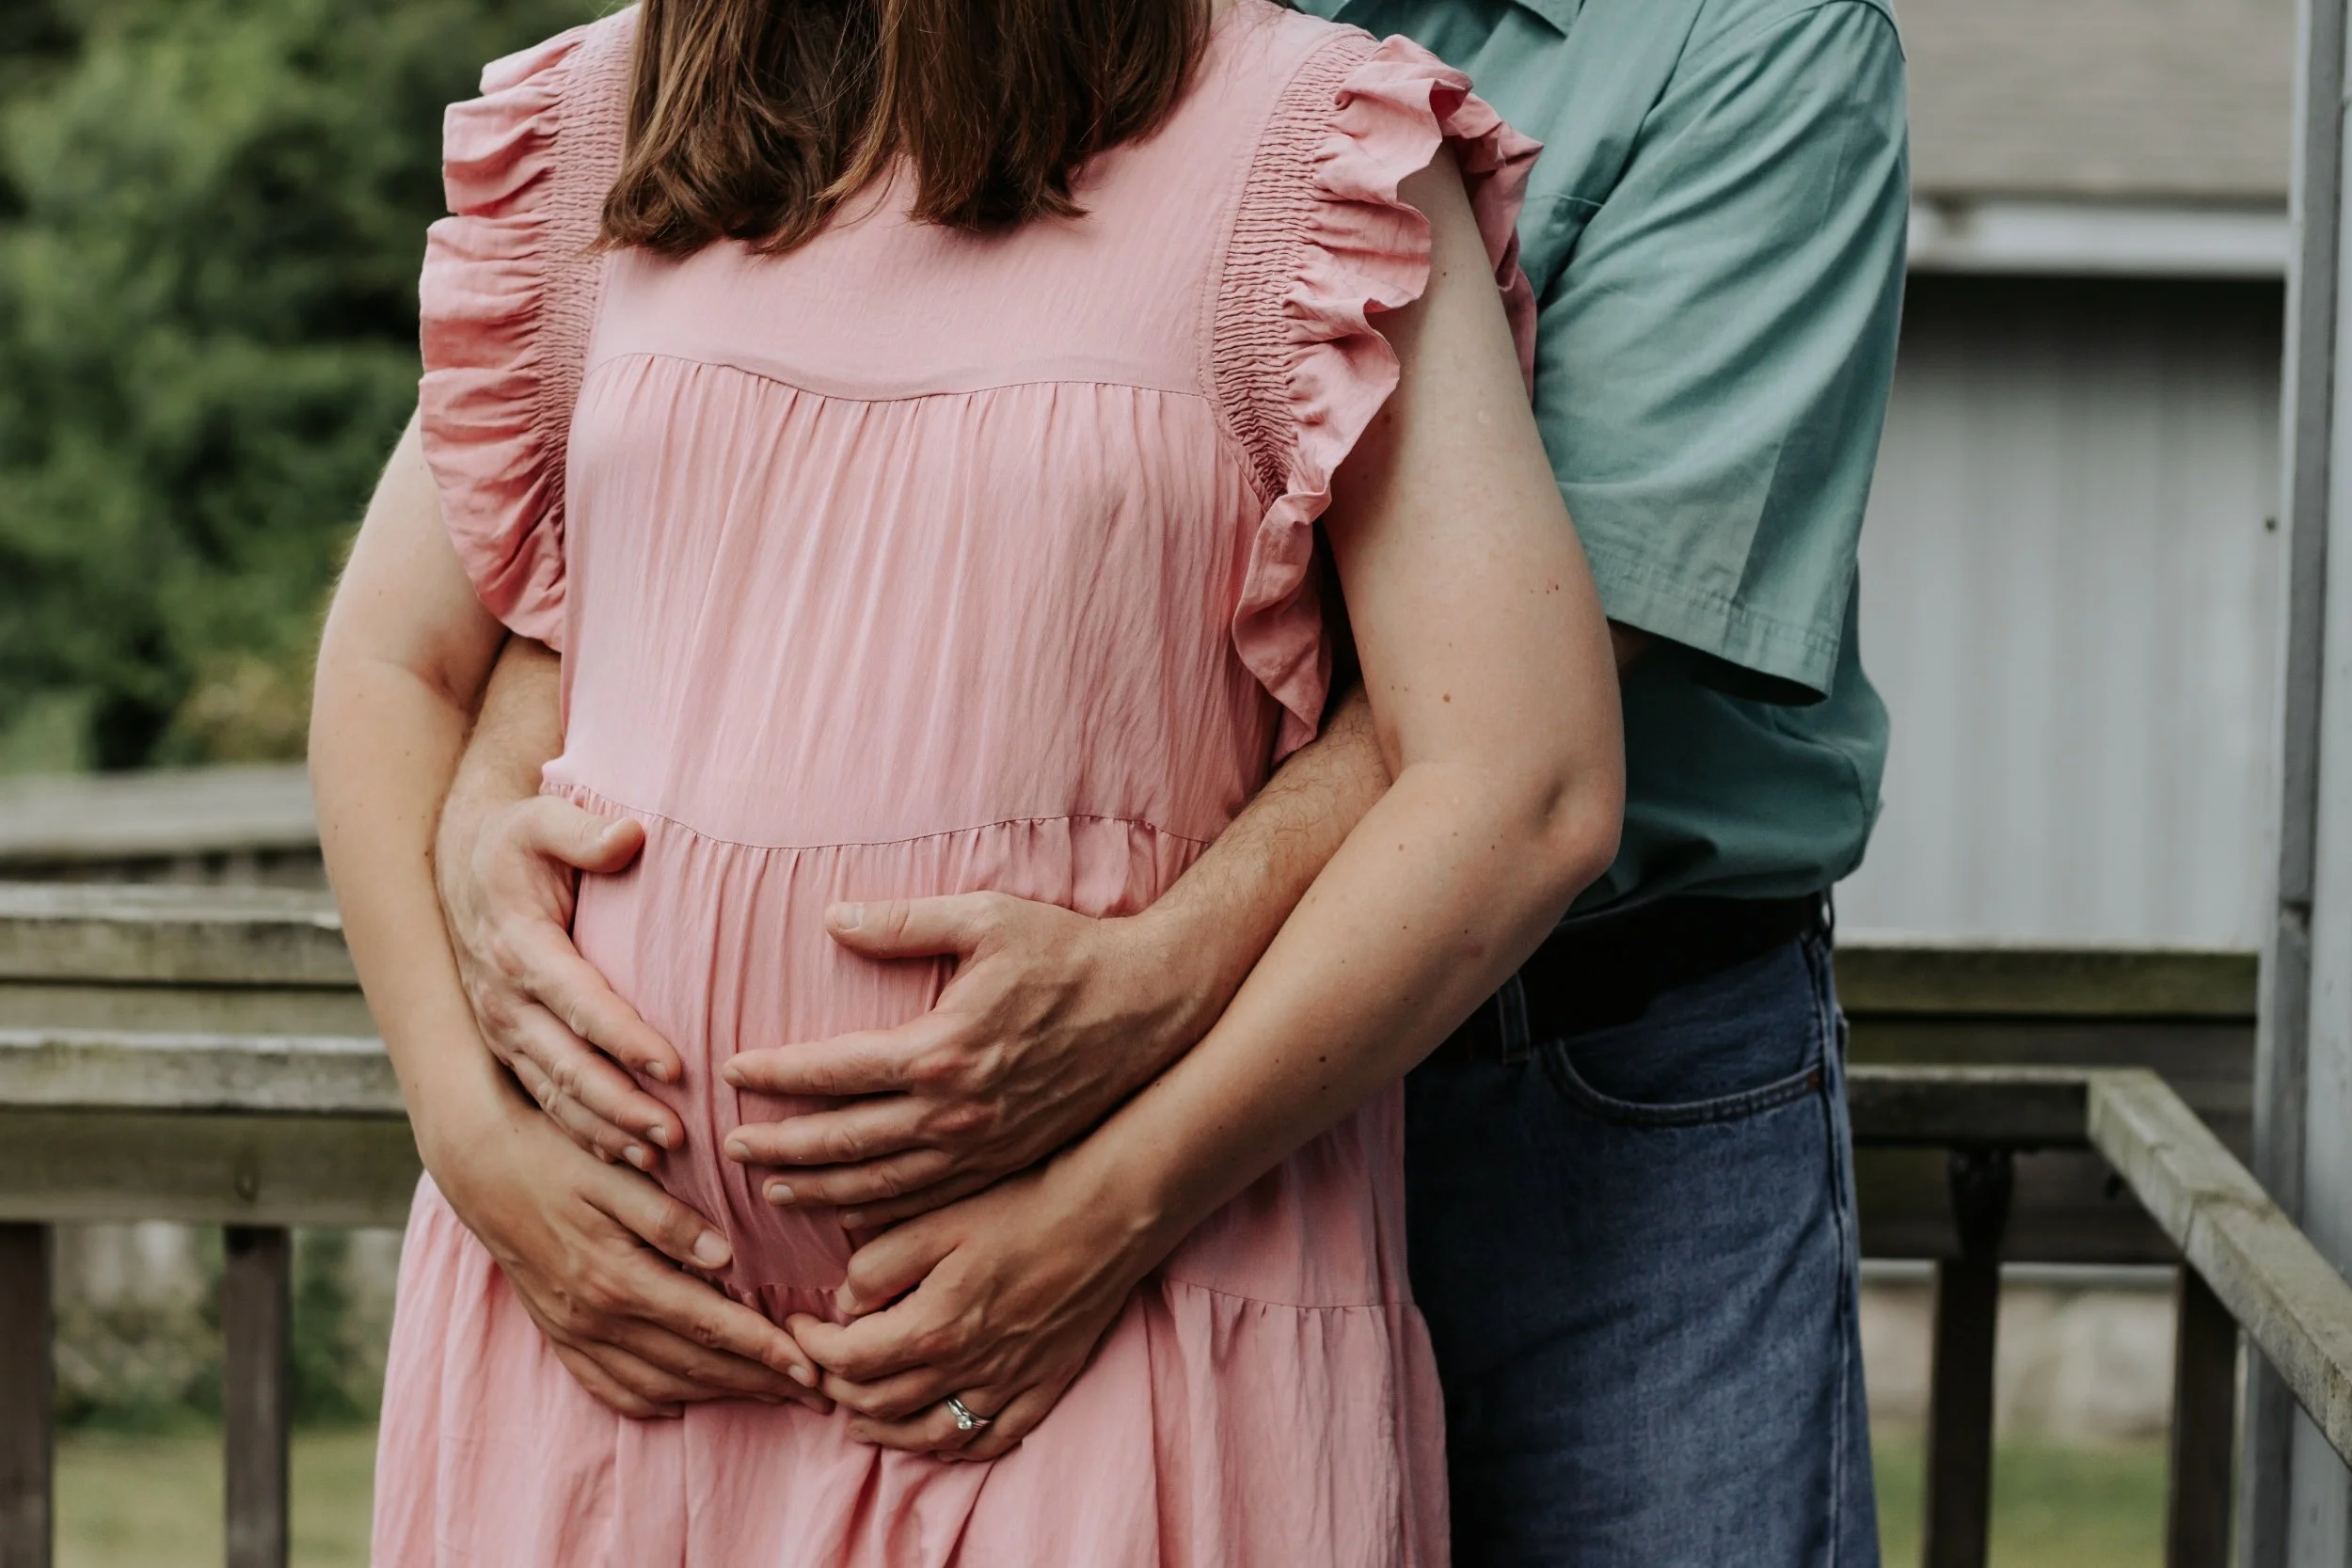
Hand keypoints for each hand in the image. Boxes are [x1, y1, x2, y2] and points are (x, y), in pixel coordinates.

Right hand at [428, 1091, 830, 1419]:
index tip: (814, 1371)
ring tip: (774, 1395)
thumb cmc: (557, 1157)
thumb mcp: (615, 1174)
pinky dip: (658, 1401)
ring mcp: (577, 1335)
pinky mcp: (562, 1338)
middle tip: (819, 1394)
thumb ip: (668, 1218)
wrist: (481, 1170)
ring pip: (661, 1385)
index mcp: (619, 1278)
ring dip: (720, 1395)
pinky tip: (688, 1399)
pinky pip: (614, 1389)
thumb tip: (723, 1255)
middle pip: (695, 1365)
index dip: (766, 1351)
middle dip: (762, 1384)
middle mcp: (599, 1318)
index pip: (710, 1326)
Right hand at [437, 790, 685, 1167]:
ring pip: (556, 1092)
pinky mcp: (510, 1045)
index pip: (580, 1001)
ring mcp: (503, 1029)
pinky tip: (628, 1156)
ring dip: (606, 1129)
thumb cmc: (515, 839)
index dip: (625, 1037)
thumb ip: (583, 831)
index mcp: (519, 947)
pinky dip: (585, 1131)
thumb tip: (630, 834)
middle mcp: (504, 998)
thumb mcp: (541, 819)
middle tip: (677, 1134)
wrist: (457, 861)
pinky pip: (547, 1097)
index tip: (675, 1065)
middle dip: (622, 1104)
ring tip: (660, 1157)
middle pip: (568, 1064)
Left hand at [720, 893, 1218, 1227]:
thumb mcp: (986, 917)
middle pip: (844, 1141)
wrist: (1154, 1007)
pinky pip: (929, 1199)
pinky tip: (849, 1214)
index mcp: (941, 1047)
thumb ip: (901, 922)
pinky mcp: (1006, 1161)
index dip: (775, 1075)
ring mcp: (982, 1145)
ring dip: (820, 1189)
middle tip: (728, 1148)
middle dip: (780, 1146)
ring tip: (772, 1189)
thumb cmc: (1069, 952)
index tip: (731, 1073)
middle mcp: (955, 1110)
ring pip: (881, 1184)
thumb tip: (829, 919)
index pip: (834, 1070)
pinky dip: (879, 1212)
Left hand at [788, 1160, 1163, 1459]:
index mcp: (933, 1327)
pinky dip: (955, 1448)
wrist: (1107, 1216)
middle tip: (820, 1365)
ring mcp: (1008, 1384)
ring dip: (884, 1433)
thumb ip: (878, 1266)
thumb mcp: (936, 1221)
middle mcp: (967, 1368)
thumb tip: (848, 1305)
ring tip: (859, 1421)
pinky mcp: (1044, 1386)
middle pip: (880, 1404)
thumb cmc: (1023, 1207)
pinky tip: (938, 1439)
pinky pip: (991, 1439)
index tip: (800, 1322)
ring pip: (929, 1435)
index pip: (848, 1359)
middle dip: (837, 1388)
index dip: (812, 1344)